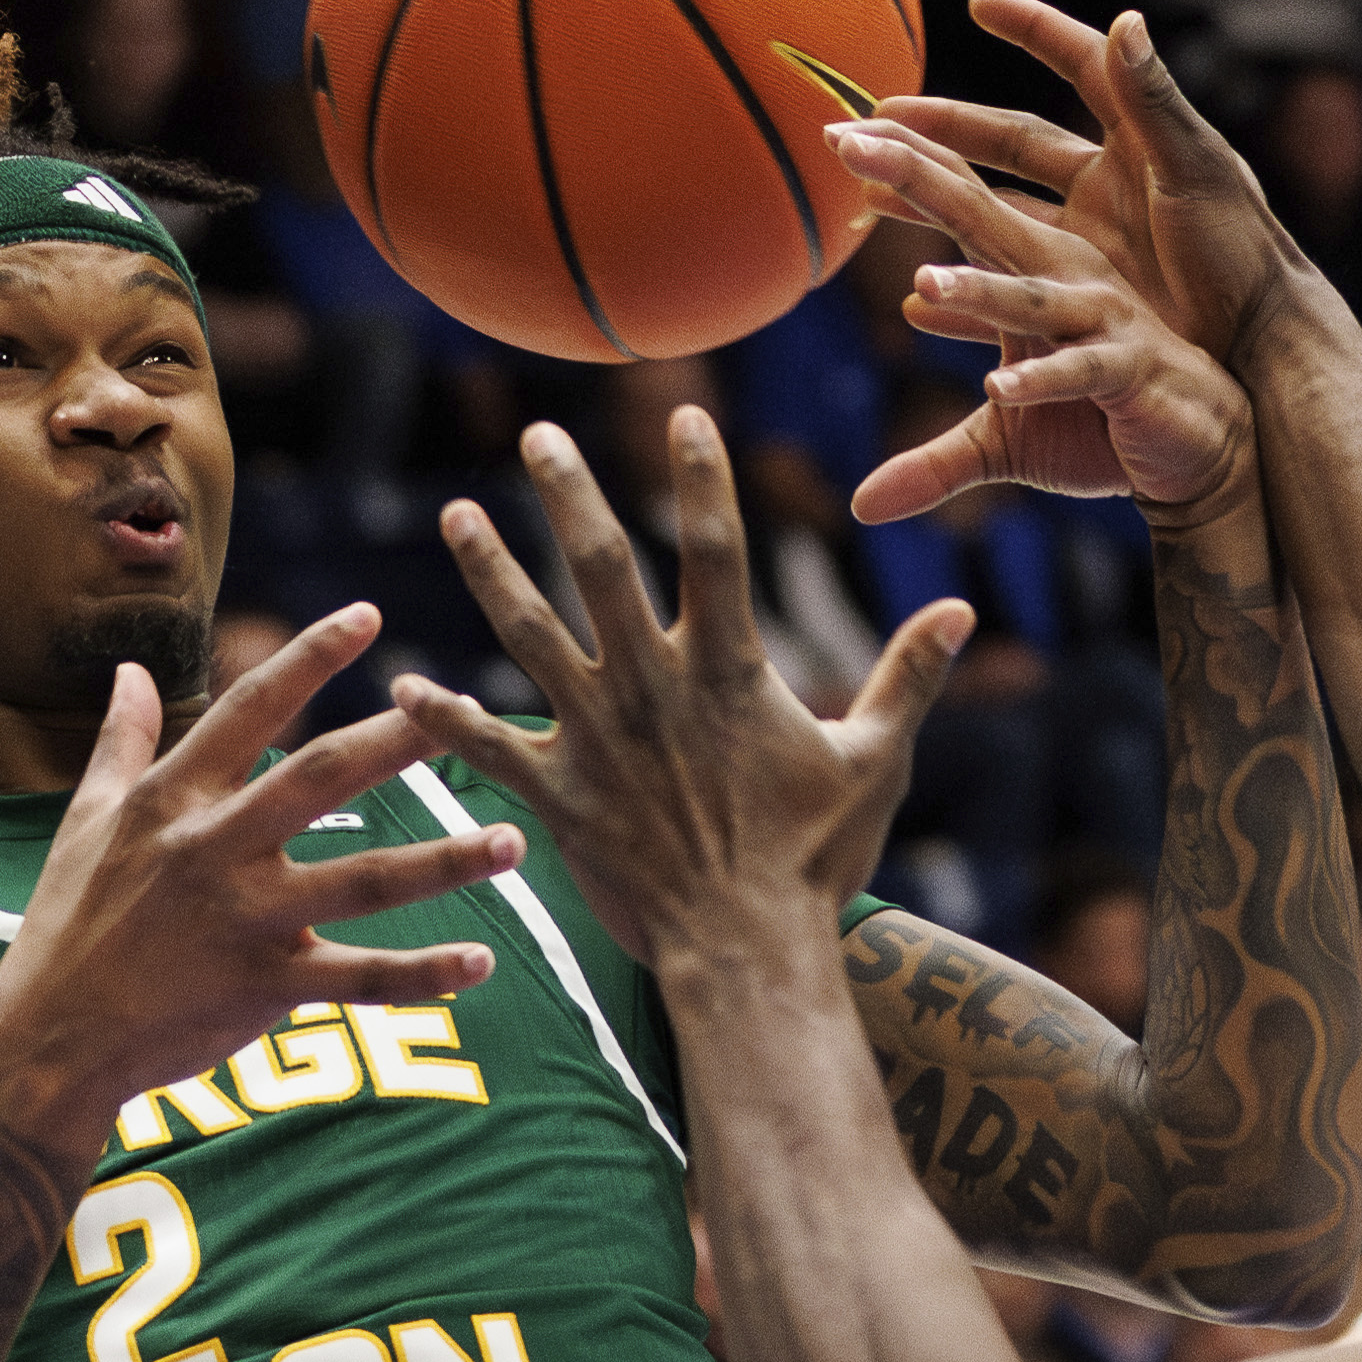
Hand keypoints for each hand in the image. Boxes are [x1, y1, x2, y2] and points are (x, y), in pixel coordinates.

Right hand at [0, 606, 518, 1107]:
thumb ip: (121, 740)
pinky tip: (480, 961)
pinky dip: (421, 974)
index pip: (251, 708)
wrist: (47, 1037)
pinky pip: (358, 980)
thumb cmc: (69, 922)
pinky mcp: (263, 987)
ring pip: (364, 880)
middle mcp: (215, 847)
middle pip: (321, 778)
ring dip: (444, 860)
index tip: (370, 615)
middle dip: (399, 742)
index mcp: (175, 798)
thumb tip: (128, 668)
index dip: (310, 658)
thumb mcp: (84, 819)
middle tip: (471, 714)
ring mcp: (244, 918)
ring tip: (514, 841)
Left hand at [394, 417, 969, 958]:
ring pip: (530, 634)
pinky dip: (442, 718)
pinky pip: (489, 748)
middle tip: (541, 436)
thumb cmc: (815, 857)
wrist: (746, 947)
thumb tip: (962, 609)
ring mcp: (597, 737)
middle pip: (601, 568)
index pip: (714, 546)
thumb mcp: (875, 761)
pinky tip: (399, 685)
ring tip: (456, 514)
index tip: (681, 414)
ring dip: (491, 570)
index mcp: (727, 668)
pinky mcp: (558, 794)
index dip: (701, 476)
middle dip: (569, 495)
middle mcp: (651, 686)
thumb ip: (908, 677)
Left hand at [824, 116, 1259, 525]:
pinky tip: (996, 387)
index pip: (959, 203)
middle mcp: (1064, 276)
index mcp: (1033, 268)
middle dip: (913, 177)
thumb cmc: (1103, 421)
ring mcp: (1100, 319)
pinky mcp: (1130, 370)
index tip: (835, 129)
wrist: (1199, 449)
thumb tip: (861, 506)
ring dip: (977, 290)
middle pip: (979, 217)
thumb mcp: (1003, 441)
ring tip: (922, 282)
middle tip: (845, 139)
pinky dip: (1042, 380)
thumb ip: (933, 464)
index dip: (901, 167)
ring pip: (1028, 297)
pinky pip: (1080, 371)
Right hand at [864, 0, 1300, 363]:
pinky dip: (964, 275)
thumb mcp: (1195, 170)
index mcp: (1139, 138)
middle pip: (1011, 138)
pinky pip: (1010, 273)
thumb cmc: (1242, 255)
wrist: (1260, 348)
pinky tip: (917, 292)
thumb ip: (1155, 99)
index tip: (977, 3)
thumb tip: (1124, 18)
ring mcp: (1093, 236)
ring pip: (997, 205)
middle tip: (879, 118)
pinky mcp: (1085, 290)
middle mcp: (1109, 180)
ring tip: (871, 193)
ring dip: (937, 195)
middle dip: (944, 125)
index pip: (1078, 64)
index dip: (1030, 29)